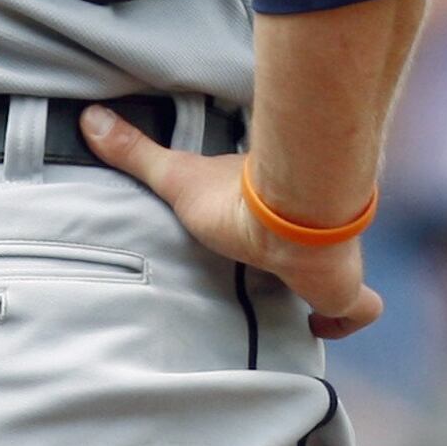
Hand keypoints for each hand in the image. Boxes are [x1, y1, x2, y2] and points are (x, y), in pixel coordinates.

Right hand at [81, 110, 381, 336]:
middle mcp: (306, 232)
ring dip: (325, 289)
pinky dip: (344, 321)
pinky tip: (320, 329)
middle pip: (312, 246)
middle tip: (277, 279)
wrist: (290, 215)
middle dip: (301, 261)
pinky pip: (358, 310)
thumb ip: (137, 152)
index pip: (281, 214)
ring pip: (341, 276)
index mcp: (272, 208)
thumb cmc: (237, 197)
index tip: (259, 232)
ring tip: (298, 311)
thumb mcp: (176, 177)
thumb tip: (89, 116)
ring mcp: (330, 261)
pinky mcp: (342, 288)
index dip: (275, 223)